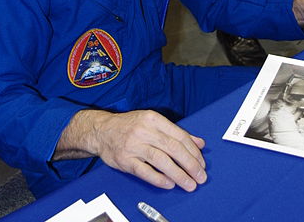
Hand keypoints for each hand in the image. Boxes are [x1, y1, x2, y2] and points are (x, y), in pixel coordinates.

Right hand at [91, 109, 206, 190]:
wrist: (102, 130)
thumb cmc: (129, 126)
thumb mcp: (152, 122)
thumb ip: (176, 132)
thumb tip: (199, 143)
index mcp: (153, 119)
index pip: (179, 136)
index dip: (193, 151)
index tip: (201, 163)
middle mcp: (144, 130)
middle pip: (173, 148)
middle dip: (190, 164)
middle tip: (200, 176)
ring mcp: (134, 145)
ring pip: (161, 160)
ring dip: (179, 174)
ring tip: (189, 184)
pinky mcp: (125, 160)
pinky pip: (145, 171)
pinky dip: (159, 179)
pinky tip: (169, 184)